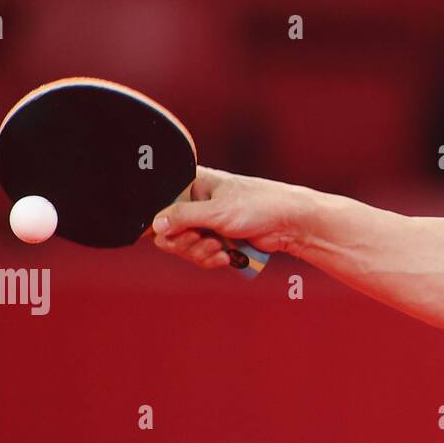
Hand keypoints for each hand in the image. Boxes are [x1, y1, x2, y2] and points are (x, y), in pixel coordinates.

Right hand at [151, 165, 310, 268]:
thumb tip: (154, 225)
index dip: (162, 223)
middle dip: (185, 242)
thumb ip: (184, 217)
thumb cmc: (258, 206)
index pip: (159, 204)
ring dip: (199, 253)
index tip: (177, 231)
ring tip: (219, 248)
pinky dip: (210, 259)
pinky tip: (225, 256)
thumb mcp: (217, 211)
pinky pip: (199, 255)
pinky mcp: (215, 238)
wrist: (288, 223)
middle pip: (167, 231)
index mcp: (192, 183)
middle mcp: (195, 201)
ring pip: (183, 247)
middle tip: (203, 240)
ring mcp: (205, 221)